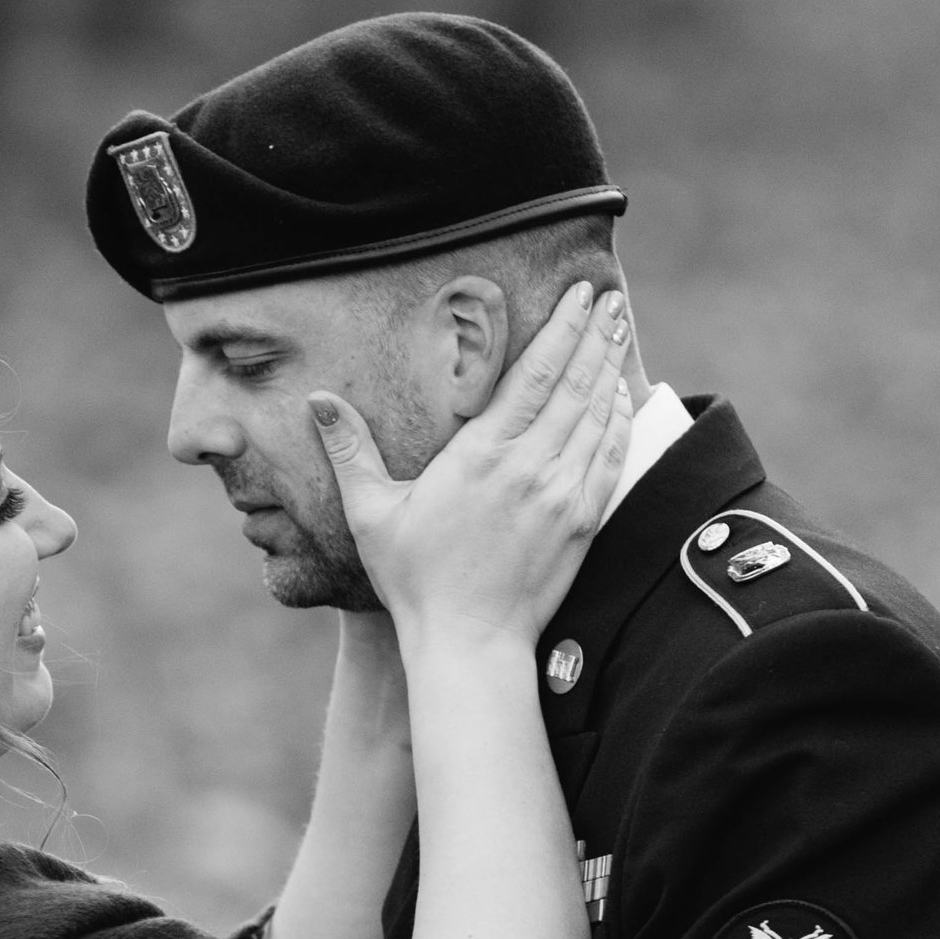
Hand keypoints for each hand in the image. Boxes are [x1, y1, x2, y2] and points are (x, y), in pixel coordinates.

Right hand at [310, 283, 631, 649]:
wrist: (469, 643)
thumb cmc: (415, 579)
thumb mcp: (372, 513)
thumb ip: (351, 450)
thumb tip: (318, 401)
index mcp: (481, 455)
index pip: (534, 373)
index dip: (562, 328)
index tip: (581, 295)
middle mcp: (530, 467)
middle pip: (575, 382)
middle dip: (596, 334)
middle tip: (612, 299)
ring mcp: (563, 494)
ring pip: (597, 414)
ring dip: (611, 368)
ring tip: (621, 331)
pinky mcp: (583, 522)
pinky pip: (610, 456)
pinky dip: (618, 420)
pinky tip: (619, 396)